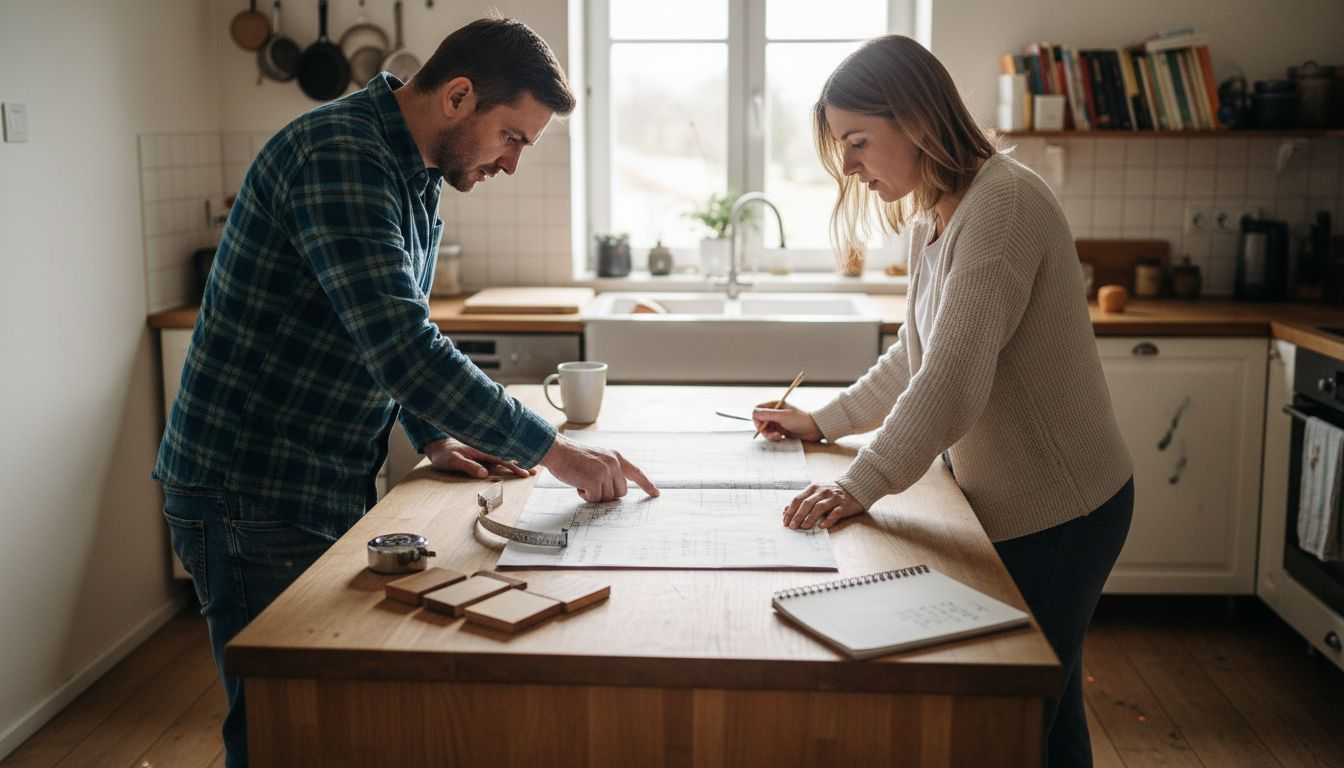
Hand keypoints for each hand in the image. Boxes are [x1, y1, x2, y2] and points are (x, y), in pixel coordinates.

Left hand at [425, 438, 534, 478]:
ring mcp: (484, 453)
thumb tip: (484, 474)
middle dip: (522, 463)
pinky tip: (515, 463)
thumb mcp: (454, 461)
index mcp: (481, 450)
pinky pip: (497, 458)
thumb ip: (469, 467)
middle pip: (507, 457)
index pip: (502, 458)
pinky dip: (508, 460)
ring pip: (504, 457)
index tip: (525, 472)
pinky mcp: (481, 457)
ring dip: (517, 462)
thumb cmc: (444, 455)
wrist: (437, 447)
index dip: (514, 466)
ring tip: (531, 468)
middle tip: (536, 471)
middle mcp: (485, 451)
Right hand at [539, 433, 659, 502]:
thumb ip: (610, 470)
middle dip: (606, 494)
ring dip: (593, 495)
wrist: (557, 450)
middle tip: (590, 484)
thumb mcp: (598, 459)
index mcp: (616, 457)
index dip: (647, 485)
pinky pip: (595, 499)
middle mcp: (614, 463)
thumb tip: (617, 492)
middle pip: (620, 493)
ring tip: (582, 480)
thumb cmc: (573, 457)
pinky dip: (585, 496)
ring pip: (607, 498)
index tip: (656, 494)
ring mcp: (605, 472)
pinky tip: (578, 484)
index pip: (636, 473)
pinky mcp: (595, 480)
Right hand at [752, 401, 822, 442]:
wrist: (814, 428)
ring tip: (778, 436)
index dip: (757, 419)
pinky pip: (772, 434)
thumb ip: (767, 414)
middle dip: (764, 429)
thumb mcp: (782, 416)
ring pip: (765, 429)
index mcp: (774, 405)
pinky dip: (774, 437)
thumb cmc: (801, 419)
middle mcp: (775, 413)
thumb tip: (753, 412)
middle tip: (771, 433)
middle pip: (760, 421)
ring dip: (769, 434)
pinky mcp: (781, 430)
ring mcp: (778, 422)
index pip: (758, 410)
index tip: (762, 425)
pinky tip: (781, 437)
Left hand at [783, 482, 863, 529]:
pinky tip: (822, 526)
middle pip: (807, 503)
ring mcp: (834, 498)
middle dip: (798, 515)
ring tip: (804, 526)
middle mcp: (823, 492)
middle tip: (792, 526)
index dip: (790, 510)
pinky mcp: (844, 505)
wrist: (854, 488)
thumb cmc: (831, 494)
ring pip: (820, 507)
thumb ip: (802, 501)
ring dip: (810, 517)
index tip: (785, 521)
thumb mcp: (815, 494)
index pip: (798, 499)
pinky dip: (828, 520)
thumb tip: (785, 511)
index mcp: (813, 488)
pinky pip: (835, 513)